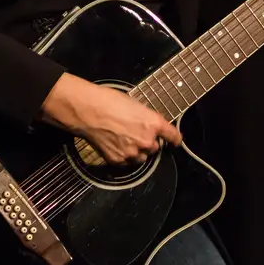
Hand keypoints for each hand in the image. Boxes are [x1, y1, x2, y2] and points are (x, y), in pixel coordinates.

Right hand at [39, 73, 181, 164]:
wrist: (87, 111)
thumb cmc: (108, 101)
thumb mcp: (135, 104)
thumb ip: (146, 118)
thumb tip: (149, 125)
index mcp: (154, 124)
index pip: (173, 136)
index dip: (175, 139)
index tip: (176, 141)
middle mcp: (146, 141)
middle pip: (155, 148)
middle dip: (148, 142)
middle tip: (134, 133)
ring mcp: (132, 153)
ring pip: (141, 157)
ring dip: (136, 151)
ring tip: (122, 139)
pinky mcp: (118, 161)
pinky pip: (126, 162)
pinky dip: (122, 156)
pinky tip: (114, 144)